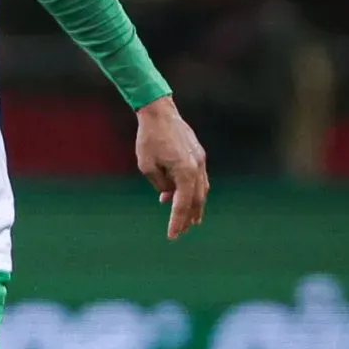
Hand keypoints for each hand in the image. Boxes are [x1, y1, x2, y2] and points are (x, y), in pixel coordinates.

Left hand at [134, 96, 209, 238]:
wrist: (159, 113)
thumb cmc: (149, 139)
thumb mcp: (147, 167)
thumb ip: (160, 185)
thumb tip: (169, 197)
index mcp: (185, 172)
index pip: (182, 204)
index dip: (177, 221)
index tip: (172, 236)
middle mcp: (197, 168)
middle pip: (196, 200)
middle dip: (188, 218)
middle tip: (181, 232)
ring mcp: (200, 160)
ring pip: (201, 190)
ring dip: (195, 206)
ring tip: (191, 221)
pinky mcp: (199, 154)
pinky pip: (200, 179)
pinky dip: (194, 191)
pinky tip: (186, 197)